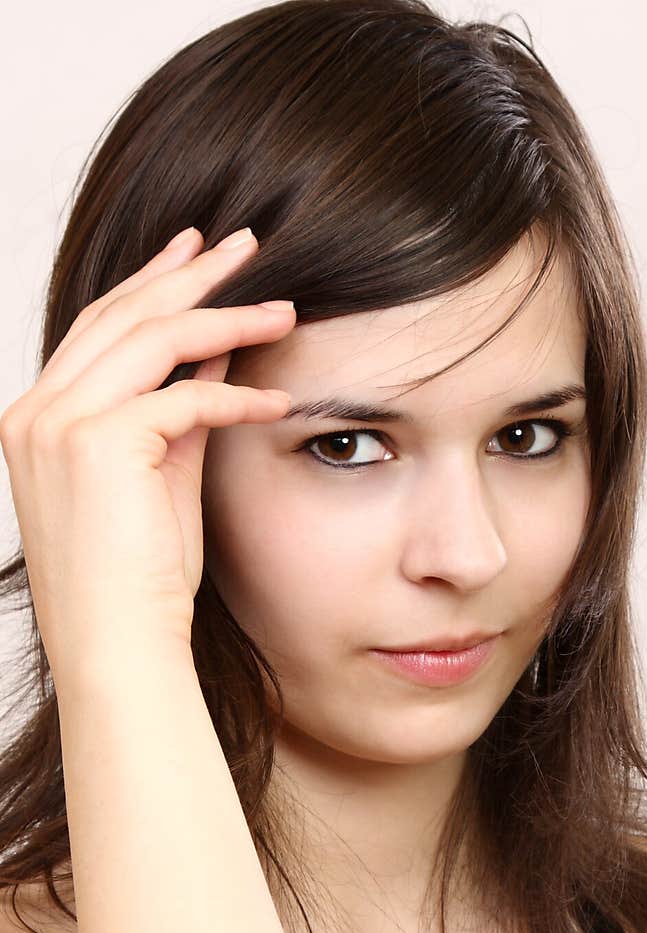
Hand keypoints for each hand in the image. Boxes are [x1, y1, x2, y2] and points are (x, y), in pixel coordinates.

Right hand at [0, 225, 294, 684]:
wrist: (120, 645)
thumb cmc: (139, 578)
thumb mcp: (163, 476)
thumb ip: (182, 409)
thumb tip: (219, 353)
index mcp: (39, 418)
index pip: (99, 329)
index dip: (151, 284)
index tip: (196, 252)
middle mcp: (34, 412)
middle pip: (121, 315)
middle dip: (190, 273)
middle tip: (247, 244)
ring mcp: (57, 425)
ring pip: (150, 339)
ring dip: (225, 317)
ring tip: (283, 307)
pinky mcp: (98, 446)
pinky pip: (183, 398)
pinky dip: (236, 395)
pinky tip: (279, 399)